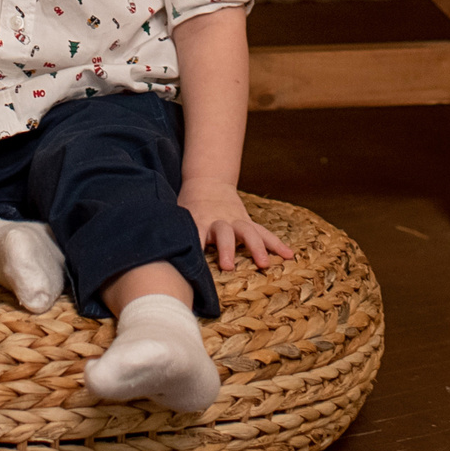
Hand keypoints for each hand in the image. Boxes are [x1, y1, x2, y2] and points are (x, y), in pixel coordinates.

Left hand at [178, 179, 292, 273]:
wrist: (207, 183)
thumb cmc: (188, 208)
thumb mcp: (177, 218)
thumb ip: (174, 235)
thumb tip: (159, 258)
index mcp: (198, 220)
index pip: (195, 235)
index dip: (195, 248)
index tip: (193, 266)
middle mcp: (218, 221)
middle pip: (223, 233)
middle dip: (226, 249)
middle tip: (228, 267)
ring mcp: (235, 221)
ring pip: (248, 231)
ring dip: (257, 247)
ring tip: (265, 264)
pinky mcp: (247, 222)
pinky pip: (264, 233)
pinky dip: (277, 244)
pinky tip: (290, 256)